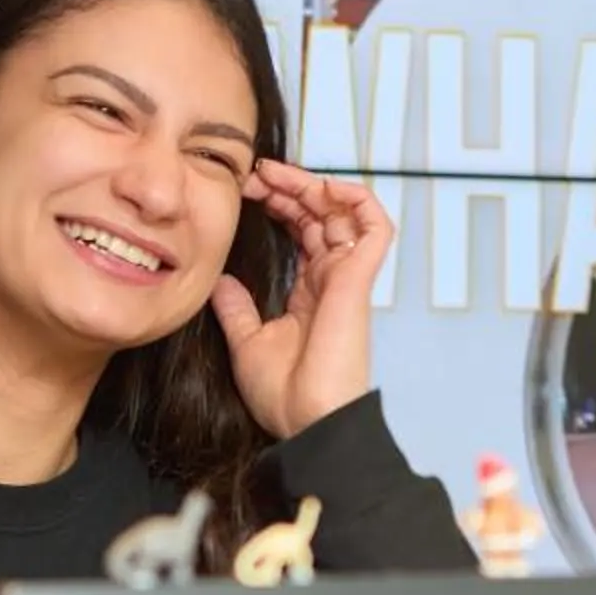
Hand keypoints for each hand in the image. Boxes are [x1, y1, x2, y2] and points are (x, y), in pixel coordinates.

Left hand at [213, 161, 396, 440]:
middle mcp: (333, 279)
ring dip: (315, 184)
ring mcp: (348, 277)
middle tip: (256, 173)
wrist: (306, 421)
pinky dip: (356, 200)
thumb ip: (237, 309)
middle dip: (291, 186)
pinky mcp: (358, 279)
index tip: (248, 189)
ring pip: (345, 213)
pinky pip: (374, 227)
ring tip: (278, 174)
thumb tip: (221, 281)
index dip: (281, 204)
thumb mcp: (247, 342)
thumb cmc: (283, 395)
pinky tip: (322, 186)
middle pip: (322, 215)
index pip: (304, 231)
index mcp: (312, 291)